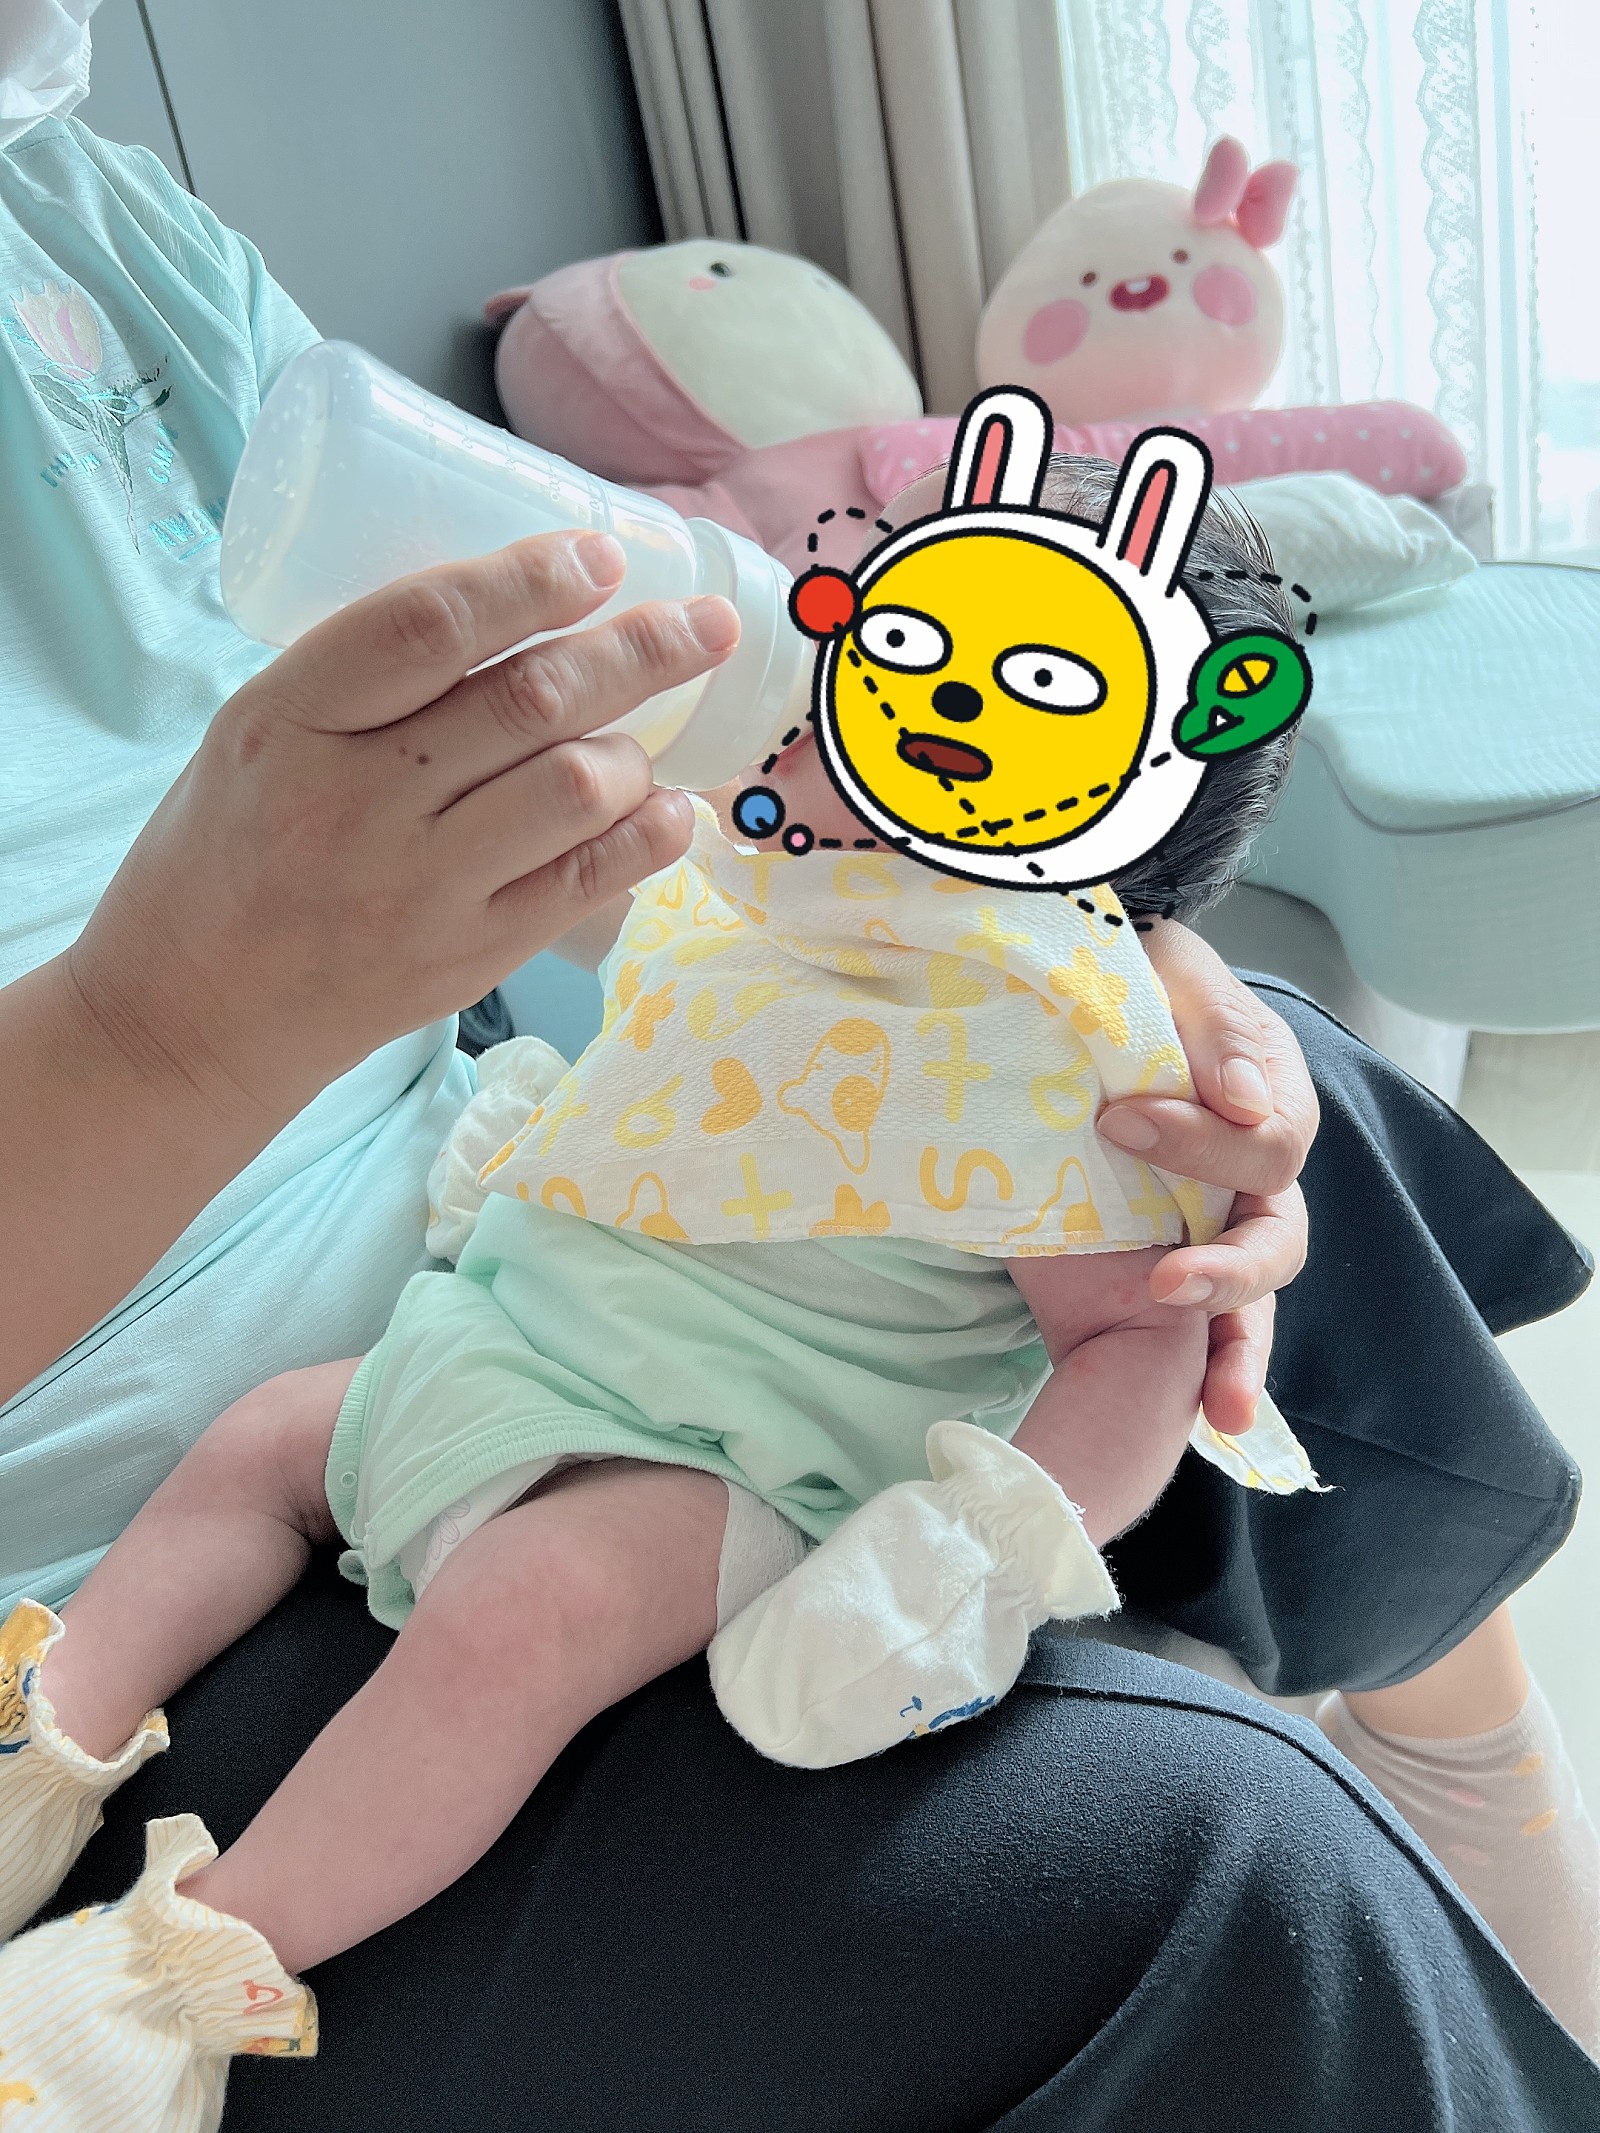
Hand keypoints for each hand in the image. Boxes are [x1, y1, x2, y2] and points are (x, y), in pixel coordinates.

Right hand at [67, 532, 737, 1121]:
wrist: (193, 1011)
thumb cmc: (226, 851)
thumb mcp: (255, 735)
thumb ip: (365, 681)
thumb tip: (521, 609)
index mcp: (287, 720)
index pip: (429, 624)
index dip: (531, 580)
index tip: (601, 556)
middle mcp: (356, 801)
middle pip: (530, 700)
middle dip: (640, 648)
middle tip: (706, 622)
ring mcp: (418, 887)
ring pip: (575, 787)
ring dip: (636, 749)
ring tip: (647, 737)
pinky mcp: (467, 957)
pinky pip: (587, 882)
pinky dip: (649, 835)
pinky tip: (670, 808)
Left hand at [1096, 920, 1316, 1434]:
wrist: (1082, 1008)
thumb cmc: (1140, 984)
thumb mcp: (1175, 977)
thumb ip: (1216, 1030)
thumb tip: (1248, 1102)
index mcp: (1269, 1106)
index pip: (1263, 1146)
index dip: (1200, 1142)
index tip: (1120, 1120)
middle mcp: (1256, 1181)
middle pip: (1274, 1241)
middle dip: (1229, 1274)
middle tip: (1167, 1285)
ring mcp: (1216, 1229)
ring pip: (1253, 1306)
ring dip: (1241, 1357)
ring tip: (1224, 1409)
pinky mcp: (1167, 1262)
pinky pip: (1200, 1332)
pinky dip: (1208, 1377)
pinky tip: (1210, 1423)